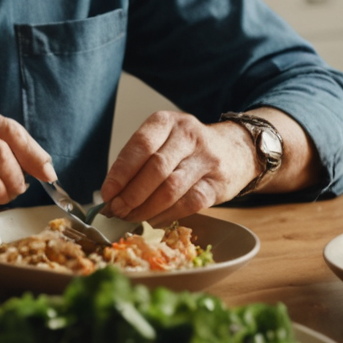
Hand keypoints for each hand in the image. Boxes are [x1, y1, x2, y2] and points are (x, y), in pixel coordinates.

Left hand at [100, 110, 256, 223]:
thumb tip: (111, 195)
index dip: (121, 172)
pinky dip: (166, 215)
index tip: (107, 193)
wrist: (236, 151)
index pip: (141, 145)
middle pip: (155, 168)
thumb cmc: (188, 149)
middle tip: (117, 210)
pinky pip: (188, 204)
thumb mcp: (164, 141)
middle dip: (131, 194)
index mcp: (168, 122)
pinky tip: (154, 220)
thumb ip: (139, 162)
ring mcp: (206, 160)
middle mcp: (188, 136)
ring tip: (131, 217)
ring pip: (171, 188)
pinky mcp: (217, 184)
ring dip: (146, 208)